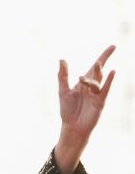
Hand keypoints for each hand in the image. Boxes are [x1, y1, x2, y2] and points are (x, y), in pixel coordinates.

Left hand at [55, 45, 115, 173]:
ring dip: (93, 77)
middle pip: (99, 71)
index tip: (113, 46)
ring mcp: (97, 94)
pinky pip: (105, 90)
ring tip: (92, 70)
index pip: (95, 67)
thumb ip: (63, 76)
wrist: (72, 126)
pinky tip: (112, 72)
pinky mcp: (99, 102)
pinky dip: (108, 81)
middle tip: (106, 53)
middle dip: (102, 62)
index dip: (104, 56)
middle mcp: (92, 87)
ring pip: (97, 81)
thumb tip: (62, 60)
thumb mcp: (63, 91)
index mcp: (84, 83)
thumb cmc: (68, 110)